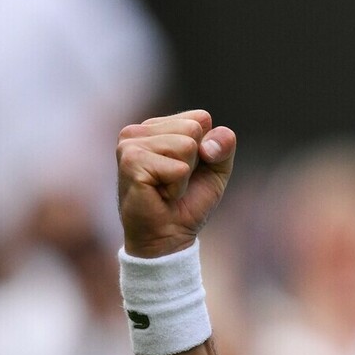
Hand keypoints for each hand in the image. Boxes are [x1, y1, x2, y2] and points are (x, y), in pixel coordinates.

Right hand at [116, 110, 235, 257]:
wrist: (168, 237)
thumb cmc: (189, 201)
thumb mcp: (217, 169)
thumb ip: (224, 145)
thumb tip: (207, 143)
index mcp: (157, 126)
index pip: (201, 118)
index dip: (207, 148)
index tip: (189, 169)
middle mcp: (139, 130)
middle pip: (194, 128)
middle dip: (196, 161)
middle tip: (176, 180)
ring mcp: (131, 144)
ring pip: (186, 145)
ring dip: (184, 175)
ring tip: (167, 188)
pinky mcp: (131, 162)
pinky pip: (178, 168)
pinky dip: (177, 187)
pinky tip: (160, 195)